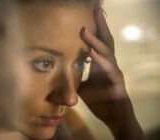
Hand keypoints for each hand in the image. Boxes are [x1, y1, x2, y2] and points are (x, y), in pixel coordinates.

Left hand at [78, 8, 143, 139]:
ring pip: (107, 54)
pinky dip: (100, 61)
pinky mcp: (118, 85)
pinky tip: (91, 54)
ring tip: (84, 31)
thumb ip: (78, 77)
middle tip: (95, 10)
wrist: (115, 119)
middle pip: (106, 42)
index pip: (99, 44)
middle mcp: (110, 67)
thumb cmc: (102, 102)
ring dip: (96, 42)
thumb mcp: (86, 87)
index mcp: (102, 66)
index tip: (87, 17)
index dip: (95, 30)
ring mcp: (115, 75)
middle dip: (100, 26)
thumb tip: (65, 70)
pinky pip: (109, 72)